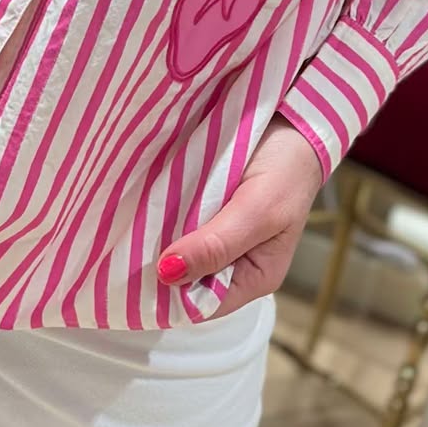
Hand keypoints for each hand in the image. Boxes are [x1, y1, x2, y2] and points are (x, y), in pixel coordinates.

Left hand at [156, 116, 326, 318]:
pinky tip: (150, 203)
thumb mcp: (257, 211)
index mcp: (253, 278)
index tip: (142, 273)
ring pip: (179, 248)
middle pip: (187, 278)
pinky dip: (165, 213)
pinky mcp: (206, 209)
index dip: (171, 294)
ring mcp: (217, 235)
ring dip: (159, 236)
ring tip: (137, 222)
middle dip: (162, 263)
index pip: (202, 304)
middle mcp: (233, 263)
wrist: (294, 121)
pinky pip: (179, 221)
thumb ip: (216, 245)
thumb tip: (167, 274)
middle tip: (133, 242)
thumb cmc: (287, 172)